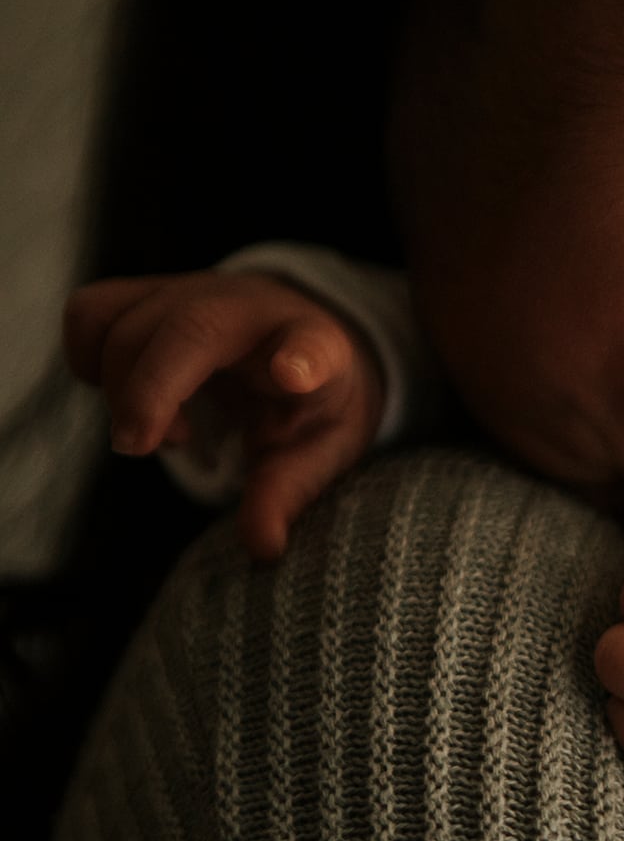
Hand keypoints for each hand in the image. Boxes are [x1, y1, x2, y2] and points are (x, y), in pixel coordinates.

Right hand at [63, 272, 385, 559]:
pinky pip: (91, 313)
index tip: (294, 376)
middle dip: (152, 389)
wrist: (296, 339)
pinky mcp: (147, 295)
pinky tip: (124, 395)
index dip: (304, 359)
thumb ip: (287, 493)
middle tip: (143, 448)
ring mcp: (194, 294)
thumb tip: (262, 547)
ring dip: (121, 386)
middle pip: (190, 328)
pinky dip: (88, 358)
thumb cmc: (308, 400)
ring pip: (127, 322)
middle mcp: (251, 311)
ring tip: (165, 431)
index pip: (316, 345)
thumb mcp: (317, 449)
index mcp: (315, 347)